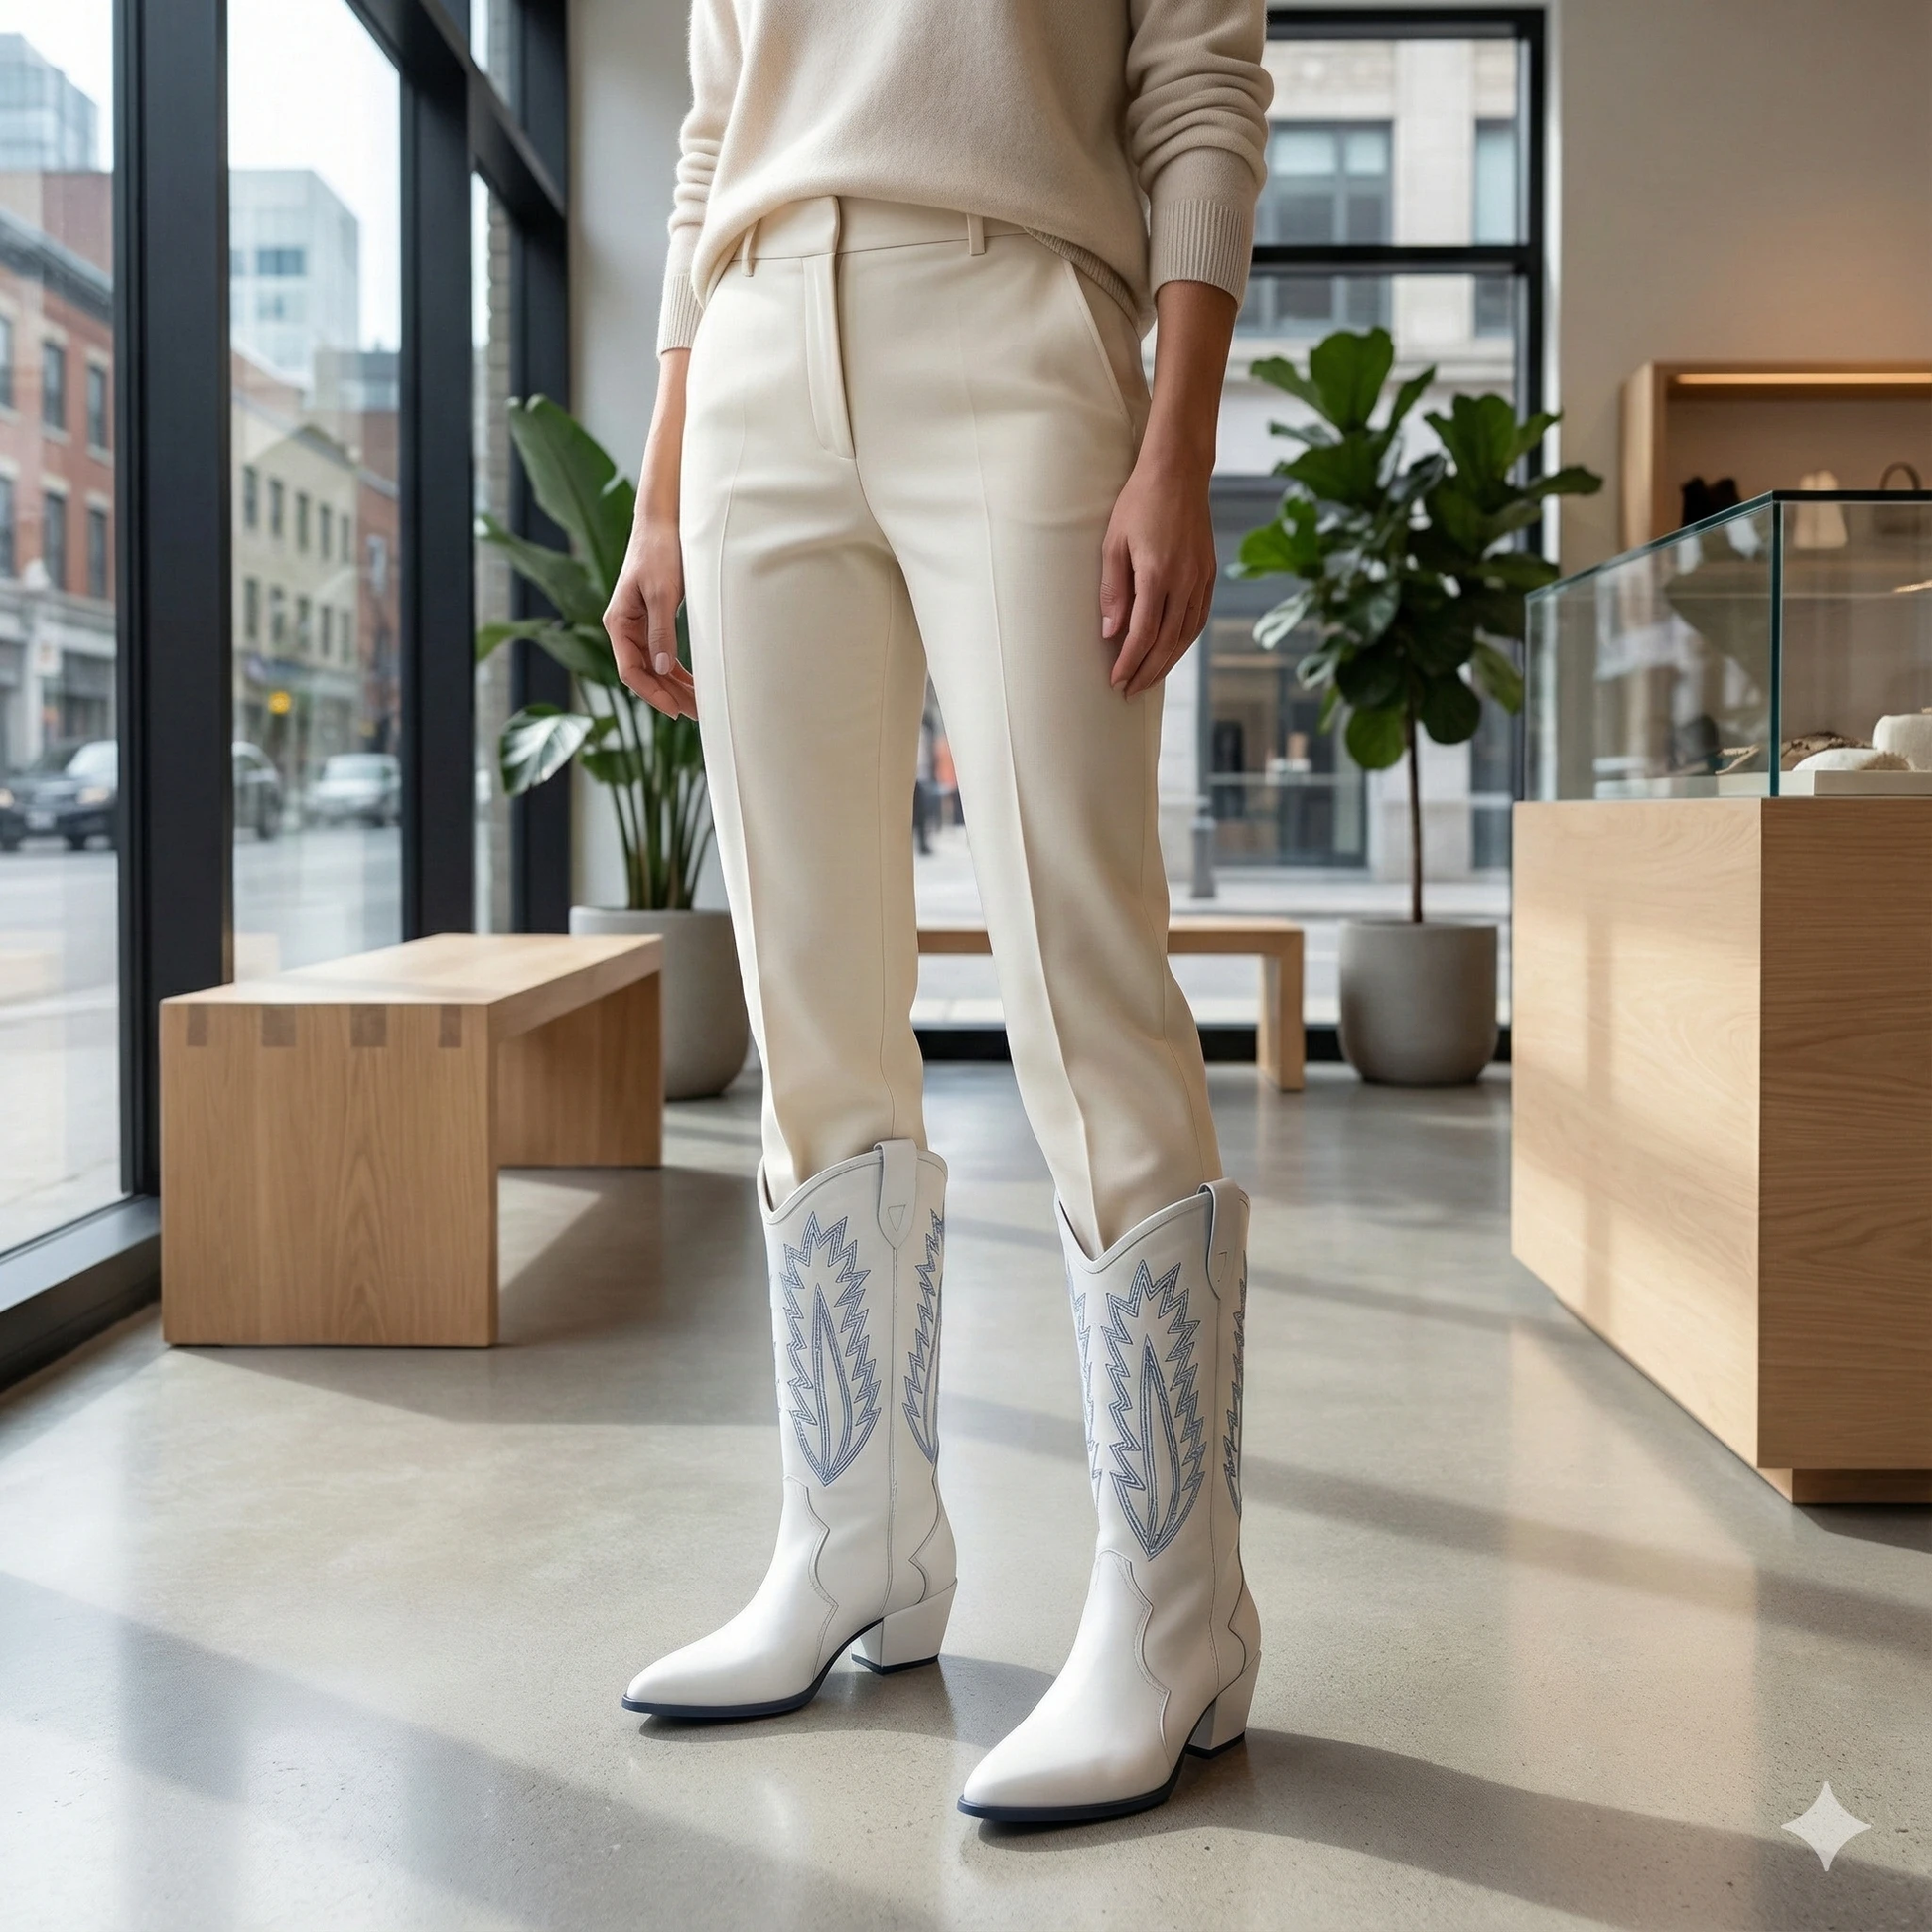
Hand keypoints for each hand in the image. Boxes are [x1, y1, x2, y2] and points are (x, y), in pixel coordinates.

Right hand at [604, 348, 698, 719]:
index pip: (631, 671)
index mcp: (618, 622)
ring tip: (701, 705)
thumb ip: (661, 631)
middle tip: (699, 715)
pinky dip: (677, 670)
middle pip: (644, 674)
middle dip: (669, 695)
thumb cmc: (660, 551)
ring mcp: (639, 625)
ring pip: (655, 667)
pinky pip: (663, 653)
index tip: (676, 710)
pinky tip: (695, 683)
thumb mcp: (662, 592)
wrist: (665, 520)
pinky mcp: (654, 618)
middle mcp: (625, 627)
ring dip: (675, 686)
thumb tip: (661, 669)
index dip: (653, 694)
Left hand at [1099, 279, 1234, 698]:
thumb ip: (1112, 590)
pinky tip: (1172, 650)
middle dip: (1147, 671)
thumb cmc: (1138, 502)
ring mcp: (1201, 578)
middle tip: (1129, 691)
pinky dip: (1185, 641)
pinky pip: (1199, 618)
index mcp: (1158, 574)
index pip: (1143, 633)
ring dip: (1167, 662)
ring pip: (1187, 635)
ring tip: (1148, 678)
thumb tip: (1110, 632)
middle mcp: (1185, 581)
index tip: (1115, 680)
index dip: (1129, 661)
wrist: (1179, 470)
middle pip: (1167, 642)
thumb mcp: (1112, 543)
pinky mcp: (1209, 573)